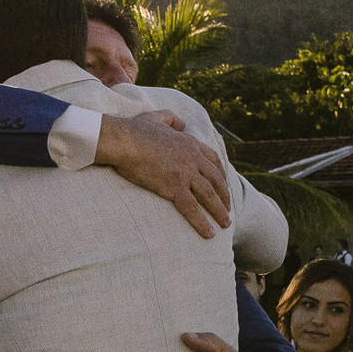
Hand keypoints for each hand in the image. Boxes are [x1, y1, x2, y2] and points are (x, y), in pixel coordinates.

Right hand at [96, 112, 230, 239]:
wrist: (124, 141)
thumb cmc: (134, 130)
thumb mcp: (157, 117)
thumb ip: (172, 119)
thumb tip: (181, 124)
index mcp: (189, 143)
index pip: (212, 160)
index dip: (220, 174)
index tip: (223, 185)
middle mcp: (193, 159)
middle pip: (216, 180)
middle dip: (224, 195)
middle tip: (227, 209)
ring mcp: (185, 174)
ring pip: (209, 196)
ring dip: (219, 211)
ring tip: (225, 224)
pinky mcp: (174, 188)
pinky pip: (192, 208)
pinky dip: (202, 222)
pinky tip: (209, 234)